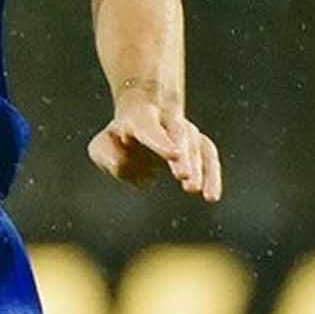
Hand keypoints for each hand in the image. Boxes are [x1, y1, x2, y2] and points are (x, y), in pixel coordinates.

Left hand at [87, 92, 222, 201]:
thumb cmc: (117, 139)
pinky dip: (212, 177)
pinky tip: (212, 197)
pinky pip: (209, 158)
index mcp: (140, 119)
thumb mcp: (102, 146)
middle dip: (184, 155)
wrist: (142, 116)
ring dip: (198, 169)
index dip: (161, 142)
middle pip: (180, 132)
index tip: (173, 155)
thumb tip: (123, 164)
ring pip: (197, 144)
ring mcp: (185, 131)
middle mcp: (166, 121)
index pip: (150, 129)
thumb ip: (106, 155)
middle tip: (184, 177)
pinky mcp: (197, 144)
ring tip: (197, 192)